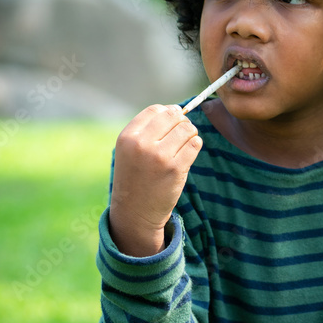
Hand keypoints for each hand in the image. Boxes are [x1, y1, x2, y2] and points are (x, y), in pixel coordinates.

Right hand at [109, 103, 202, 255]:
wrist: (135, 212)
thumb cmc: (135, 178)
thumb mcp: (130, 151)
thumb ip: (147, 130)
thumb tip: (176, 110)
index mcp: (127, 137)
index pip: (155, 110)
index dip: (168, 112)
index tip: (173, 120)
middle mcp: (142, 144)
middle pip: (173, 116)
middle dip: (181, 121)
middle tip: (181, 134)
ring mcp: (160, 156)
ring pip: (187, 129)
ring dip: (190, 134)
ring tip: (184, 145)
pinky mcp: (176, 169)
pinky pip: (195, 144)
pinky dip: (195, 145)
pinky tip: (188, 154)